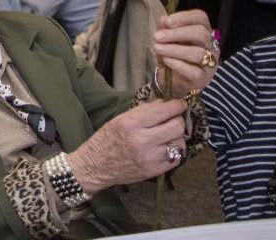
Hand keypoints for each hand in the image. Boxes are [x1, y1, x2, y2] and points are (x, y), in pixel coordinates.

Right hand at [68, 99, 187, 193]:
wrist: (95, 165)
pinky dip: (174, 151)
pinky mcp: (154, 171)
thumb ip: (144, 111)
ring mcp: (149, 157)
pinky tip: (166, 147)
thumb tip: (165, 103)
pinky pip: (176, 158)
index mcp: (131, 123)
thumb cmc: (106, 140)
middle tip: (176, 119)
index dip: (177, 105)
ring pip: (180, 143)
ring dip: (178, 137)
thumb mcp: (120, 119)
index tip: (180, 104)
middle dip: (179, 120)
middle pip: (177, 126)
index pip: (163, 111)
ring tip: (169, 135)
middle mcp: (142, 140)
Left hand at [153, 9, 218, 95]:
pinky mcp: (203, 79)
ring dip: (174, 49)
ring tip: (158, 48)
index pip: (201, 18)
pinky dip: (178, 64)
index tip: (166, 21)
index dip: (184, 17)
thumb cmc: (171, 56)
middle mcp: (210, 46)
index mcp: (203, 32)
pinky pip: (194, 71)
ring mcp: (209, 63)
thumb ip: (166, 29)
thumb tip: (163, 19)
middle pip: (201, 33)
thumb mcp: (165, 40)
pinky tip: (166, 61)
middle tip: (157, 36)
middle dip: (177, 33)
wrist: (170, 81)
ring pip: (198, 53)